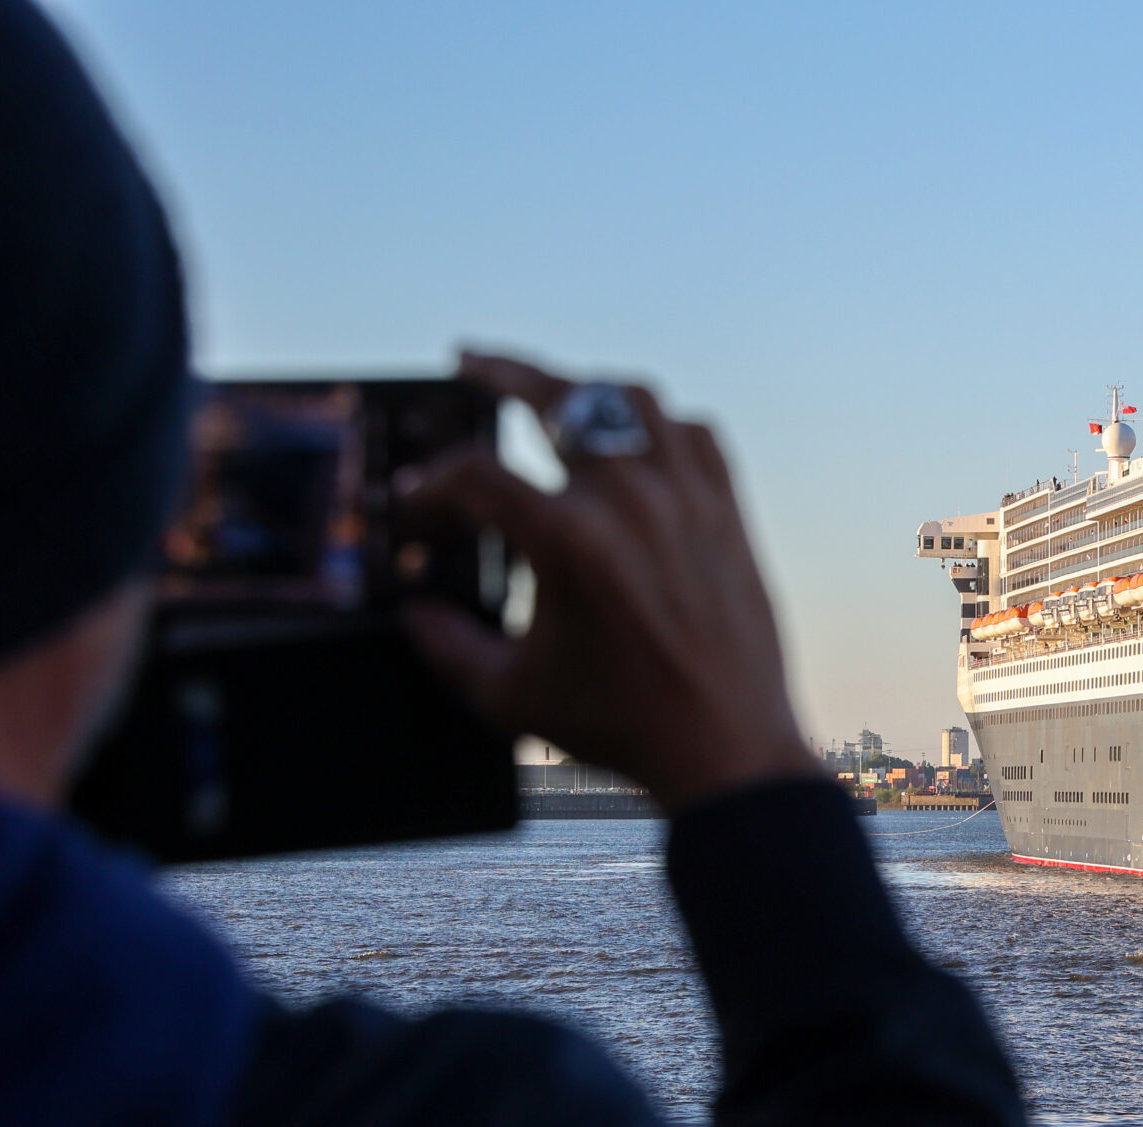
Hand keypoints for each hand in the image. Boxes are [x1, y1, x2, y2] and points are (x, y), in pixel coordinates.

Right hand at [399, 350, 819, 809]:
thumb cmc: (621, 725)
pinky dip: (659, 424)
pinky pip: (695, 435)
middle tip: (469, 362)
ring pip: (632, 399)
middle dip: (501, 372)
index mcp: (569, 540)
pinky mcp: (728, 512)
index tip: (416, 500)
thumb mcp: (511, 694)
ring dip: (584, 388)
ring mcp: (687, 498)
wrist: (726, 747)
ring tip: (553, 393)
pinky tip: (635, 436)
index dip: (432, 483)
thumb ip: (447, 647)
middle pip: (557, 396)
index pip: (478, 476)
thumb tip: (414, 613)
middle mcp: (631, 501)